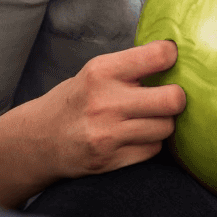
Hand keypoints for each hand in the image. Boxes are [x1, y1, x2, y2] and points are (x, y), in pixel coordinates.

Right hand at [39, 41, 185, 178]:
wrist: (38, 140)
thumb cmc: (78, 99)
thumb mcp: (98, 71)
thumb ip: (134, 64)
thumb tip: (177, 55)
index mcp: (103, 71)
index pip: (159, 56)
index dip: (172, 56)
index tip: (170, 61)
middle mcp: (105, 102)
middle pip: (173, 99)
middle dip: (177, 97)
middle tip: (169, 96)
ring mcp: (107, 135)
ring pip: (166, 127)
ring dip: (163, 122)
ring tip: (147, 117)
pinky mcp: (109, 161)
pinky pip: (153, 149)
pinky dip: (150, 143)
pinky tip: (135, 136)